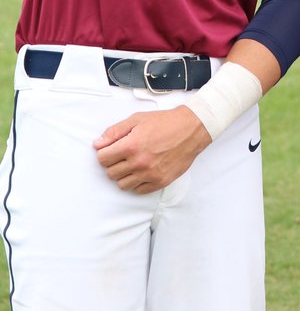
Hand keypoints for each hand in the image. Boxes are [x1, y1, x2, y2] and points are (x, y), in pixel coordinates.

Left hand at [94, 106, 210, 192]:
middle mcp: (139, 163)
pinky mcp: (160, 181)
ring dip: (123, 175)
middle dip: (113, 164)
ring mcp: (150, 174)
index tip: (111, 150)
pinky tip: (142, 172)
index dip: (104, 153)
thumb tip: (97, 144)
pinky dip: (137, 183)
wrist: (191, 130)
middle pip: (110, 173)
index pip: (102, 159)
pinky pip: (138, 191)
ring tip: (132, 164)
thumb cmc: (165, 123)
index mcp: (131, 146)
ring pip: (122, 184)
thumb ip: (114, 131)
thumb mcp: (137, 120)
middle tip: (122, 156)